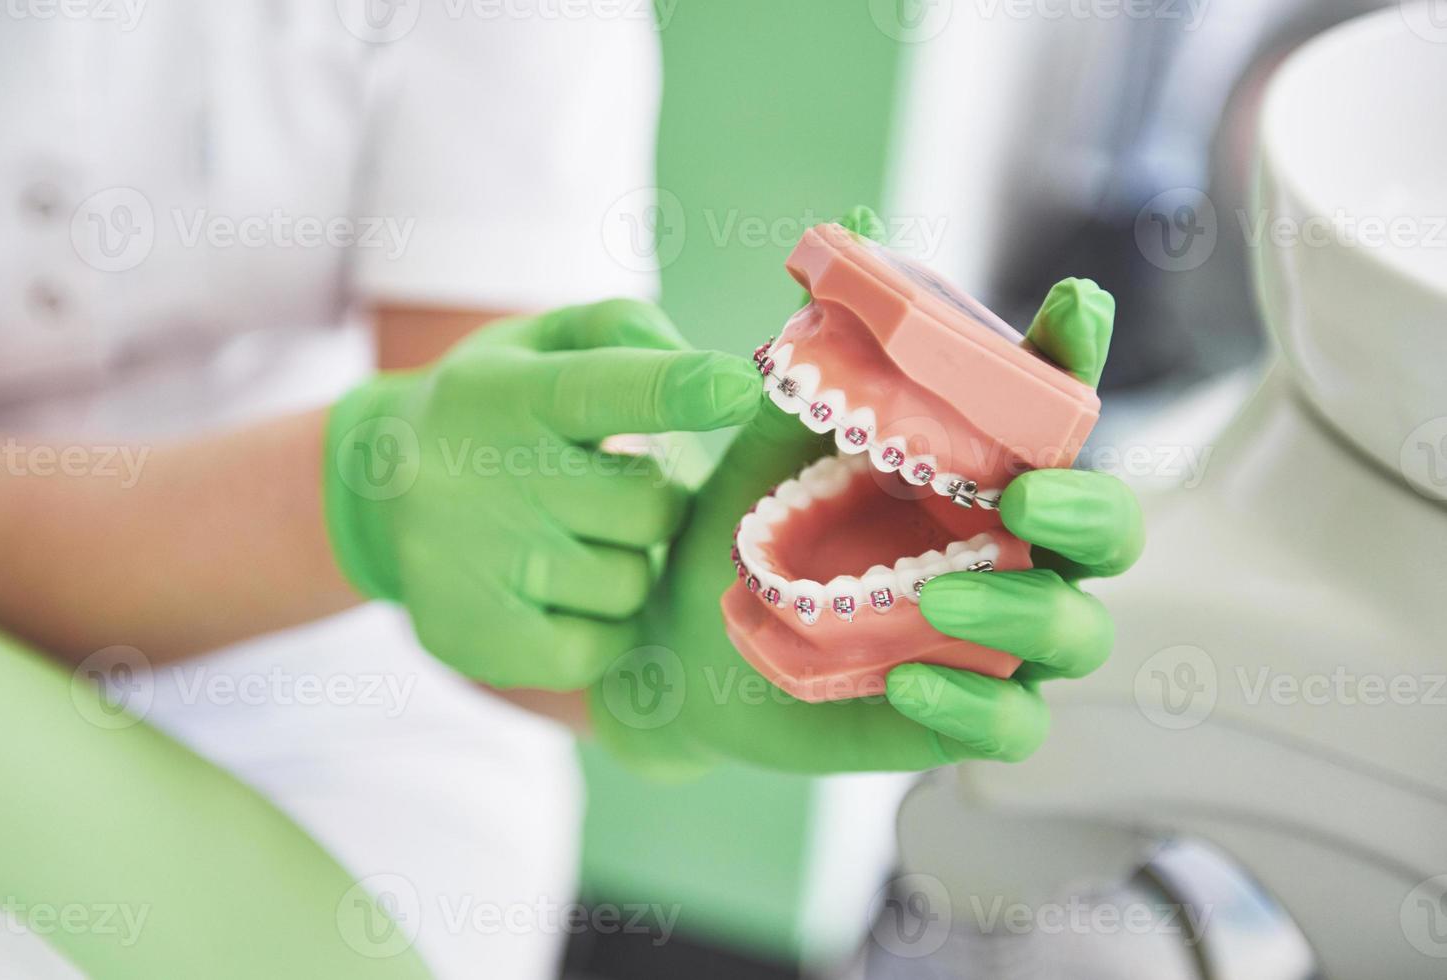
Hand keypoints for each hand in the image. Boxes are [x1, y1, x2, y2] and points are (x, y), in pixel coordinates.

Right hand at [323, 300, 762, 689]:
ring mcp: (466, 563)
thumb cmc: (499, 408)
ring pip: (629, 583)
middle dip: (654, 499)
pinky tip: (564, 591)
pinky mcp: (466, 636)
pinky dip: (602, 626)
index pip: (601, 388)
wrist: (377, 489)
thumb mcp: (541, 343)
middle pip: (647, 507)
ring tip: (575, 536)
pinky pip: (596, 648)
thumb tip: (716, 379)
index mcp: (506, 392)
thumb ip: (624, 331)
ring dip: (627, 563)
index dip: (677, 389)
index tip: (742, 388)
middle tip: (610, 486)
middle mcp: (477, 476)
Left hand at [589, 212, 1141, 773]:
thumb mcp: (773, 439)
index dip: (1080, 358)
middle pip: (1110, 528)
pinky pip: (1016, 725)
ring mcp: (993, 636)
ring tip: (935, 594)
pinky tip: (909, 681)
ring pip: (1078, 631)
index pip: (1054, 409)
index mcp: (978, 468)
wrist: (681, 640)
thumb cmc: (748, 529)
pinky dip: (976, 707)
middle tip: (1020, 496)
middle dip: (1087, 507)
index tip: (1073, 309)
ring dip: (1023, 609)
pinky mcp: (961, 712)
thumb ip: (821, 355)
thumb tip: (855, 225)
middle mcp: (1007, 549)